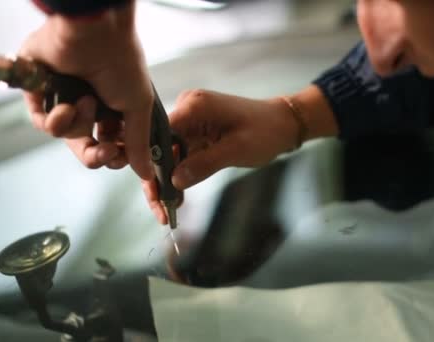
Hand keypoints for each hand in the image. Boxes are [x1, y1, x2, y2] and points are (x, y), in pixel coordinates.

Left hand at [20, 2, 153, 179]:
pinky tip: (66, 105)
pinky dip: (57, 119)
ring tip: (86, 101)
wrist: (93, 36)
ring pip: (69, 136)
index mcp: (117, 107)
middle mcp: (92, 104)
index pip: (115, 143)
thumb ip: (138, 143)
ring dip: (79, 123)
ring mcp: (66, 100)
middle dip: (97, 154)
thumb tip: (147, 174)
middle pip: (89, 147)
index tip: (122, 158)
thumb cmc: (122, 65)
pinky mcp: (41, 95)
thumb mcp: (138, 107)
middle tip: (105, 152)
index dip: (117, 156)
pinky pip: (46, 124)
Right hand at [142, 89, 301, 223]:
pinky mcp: (197, 132)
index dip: (150, 164)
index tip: (154, 192)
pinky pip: (180, 156)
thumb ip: (204, 164)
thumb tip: (174, 181)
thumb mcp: (236, 150)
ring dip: (166, 182)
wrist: (283, 124)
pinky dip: (178, 176)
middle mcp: (187, 110)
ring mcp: (191, 121)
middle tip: (160, 211)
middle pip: (159, 147)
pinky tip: (176, 198)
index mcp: (194, 106)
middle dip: (156, 180)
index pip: (158, 135)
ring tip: (167, 211)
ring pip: (167, 155)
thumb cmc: (265, 131)